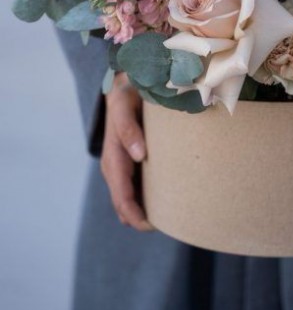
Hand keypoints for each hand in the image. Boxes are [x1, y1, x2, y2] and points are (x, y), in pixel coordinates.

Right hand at [101, 72, 153, 230]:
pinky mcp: (126, 160)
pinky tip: (157, 205)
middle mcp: (113, 161)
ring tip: (161, 221)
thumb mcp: (125, 103)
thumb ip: (128, 127)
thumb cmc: (128, 93)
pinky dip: (139, 199)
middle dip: (136, 217)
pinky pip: (129, 186)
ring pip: (123, 195)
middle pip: (121, 199)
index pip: (120, 191)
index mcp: (113, 151)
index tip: (151, 223)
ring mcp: (118, 162)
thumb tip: (138, 155)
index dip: (133, 212)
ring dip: (137, 210)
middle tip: (161, 226)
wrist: (124, 82)